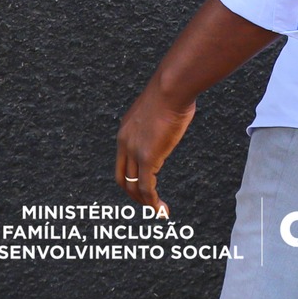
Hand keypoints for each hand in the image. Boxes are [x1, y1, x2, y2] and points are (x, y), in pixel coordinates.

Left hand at [114, 80, 195, 216]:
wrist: (171, 87)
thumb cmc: (173, 91)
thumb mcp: (160, 107)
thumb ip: (160, 119)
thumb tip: (174, 116)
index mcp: (126, 130)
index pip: (123, 161)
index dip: (132, 176)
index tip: (146, 185)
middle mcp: (125, 142)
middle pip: (123, 178)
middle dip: (134, 195)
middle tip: (148, 204)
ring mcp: (134, 151)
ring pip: (134, 186)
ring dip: (146, 202)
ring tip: (158, 211)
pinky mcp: (148, 157)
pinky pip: (147, 187)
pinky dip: (152, 202)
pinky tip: (162, 210)